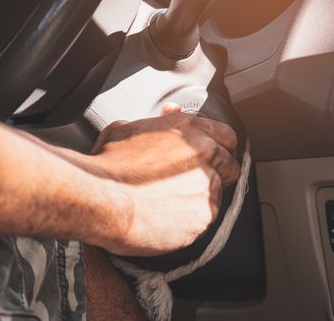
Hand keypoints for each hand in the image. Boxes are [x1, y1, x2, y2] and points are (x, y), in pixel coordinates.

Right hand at [90, 113, 238, 256]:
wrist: (103, 200)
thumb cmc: (108, 166)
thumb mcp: (126, 129)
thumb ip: (157, 121)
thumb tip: (168, 113)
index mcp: (188, 129)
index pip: (226, 136)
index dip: (220, 148)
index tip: (212, 158)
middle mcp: (204, 152)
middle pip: (231, 165)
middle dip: (220, 174)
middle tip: (195, 184)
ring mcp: (207, 184)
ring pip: (218, 194)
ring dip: (200, 199)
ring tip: (172, 205)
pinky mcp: (205, 214)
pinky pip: (206, 218)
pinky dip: (192, 221)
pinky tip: (169, 219)